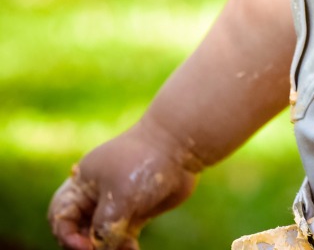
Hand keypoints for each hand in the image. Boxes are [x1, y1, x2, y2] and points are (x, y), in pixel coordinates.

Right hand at [48, 121, 197, 249]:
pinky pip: (121, 238)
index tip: (86, 247)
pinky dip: (123, 247)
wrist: (179, 146)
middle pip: (78, 230)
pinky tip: (133, 249)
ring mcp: (116, 203)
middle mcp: (95, 194)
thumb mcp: (118, 200)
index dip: (67, 236)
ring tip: (126, 248)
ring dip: (108, 249)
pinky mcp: (135, 211)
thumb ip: (103, 229)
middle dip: (87, 245)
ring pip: (100, 237)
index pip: (61, 217)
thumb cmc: (142, 164)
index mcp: (82, 183)